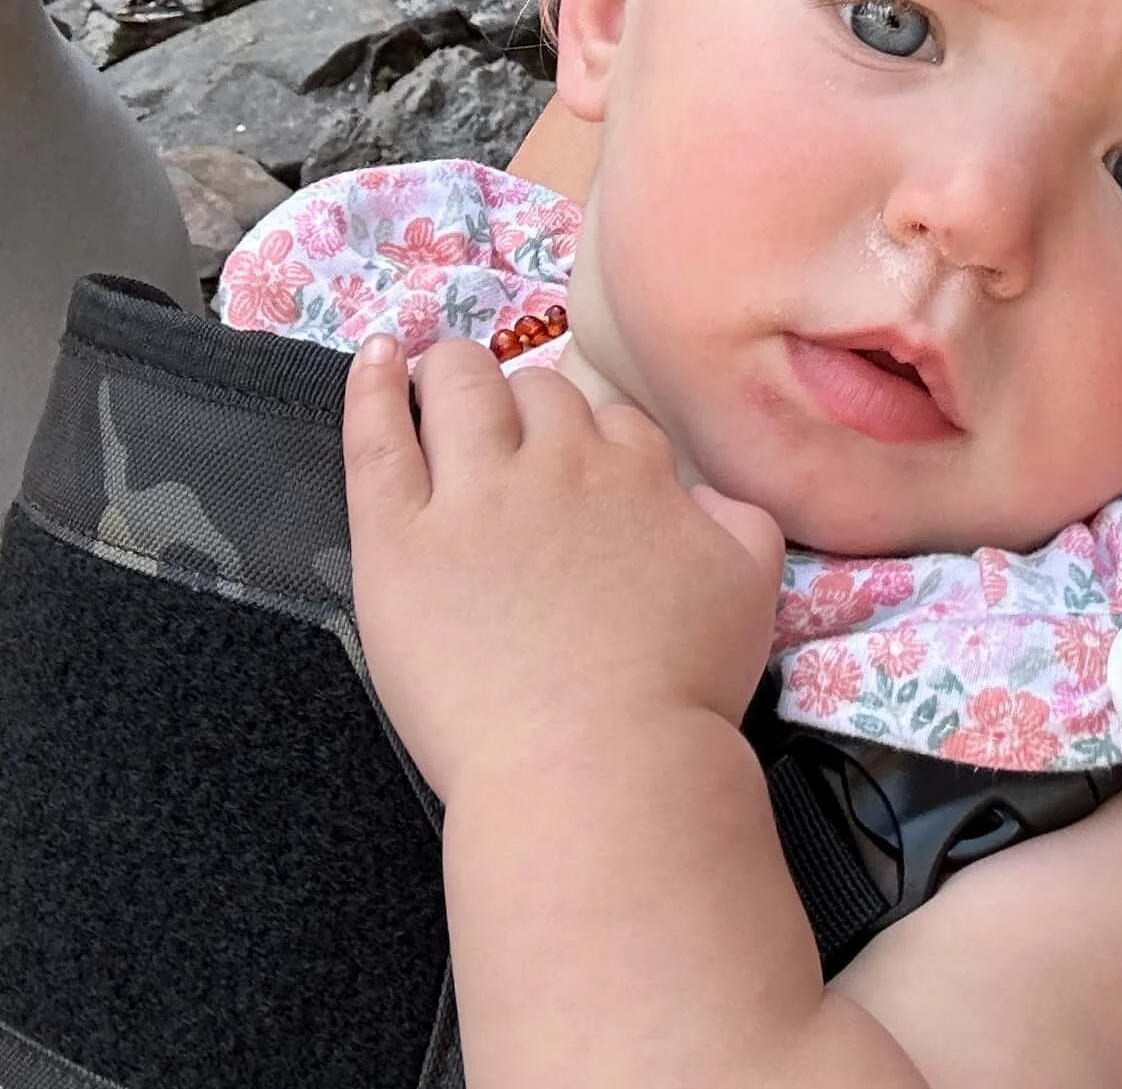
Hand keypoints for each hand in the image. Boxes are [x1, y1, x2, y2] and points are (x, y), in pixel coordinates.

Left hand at [343, 334, 785, 808]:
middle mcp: (556, 464)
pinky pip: (377, 440)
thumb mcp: (748, 590)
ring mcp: (472, 497)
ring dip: (456, 377)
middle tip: (510, 444)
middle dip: (526, 404)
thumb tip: (703, 494)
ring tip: (442, 387)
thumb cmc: (677, 691)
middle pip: (536, 389)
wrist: (598, 764)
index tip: (580, 472)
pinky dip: (373, 387)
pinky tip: (376, 358)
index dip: (592, 441)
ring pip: (461, 388)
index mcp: (634, 473)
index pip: (609, 418)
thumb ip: (739, 521)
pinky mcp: (398, 541)